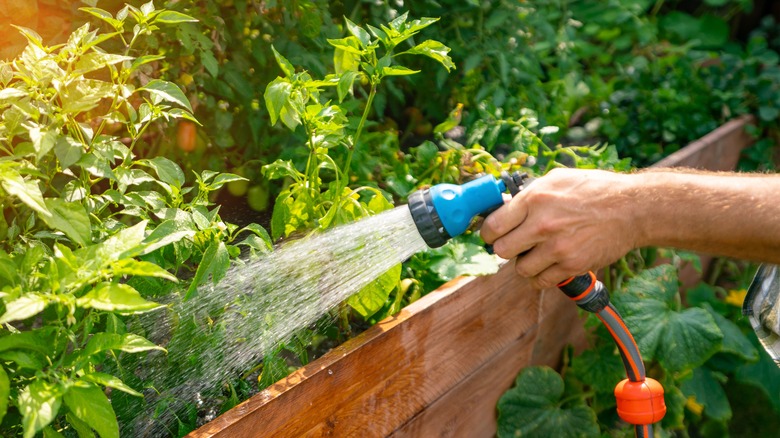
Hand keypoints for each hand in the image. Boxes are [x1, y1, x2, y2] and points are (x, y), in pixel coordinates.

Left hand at [480, 168, 639, 288]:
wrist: (631, 209)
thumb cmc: (593, 190)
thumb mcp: (556, 179)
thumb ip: (528, 194)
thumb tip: (503, 205)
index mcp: (535, 199)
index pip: (492, 226)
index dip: (488, 233)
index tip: (492, 234)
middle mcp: (542, 224)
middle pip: (501, 250)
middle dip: (505, 248)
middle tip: (515, 244)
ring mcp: (557, 248)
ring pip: (519, 269)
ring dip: (524, 263)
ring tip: (536, 253)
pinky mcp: (571, 266)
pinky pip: (541, 281)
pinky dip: (541, 276)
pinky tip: (548, 264)